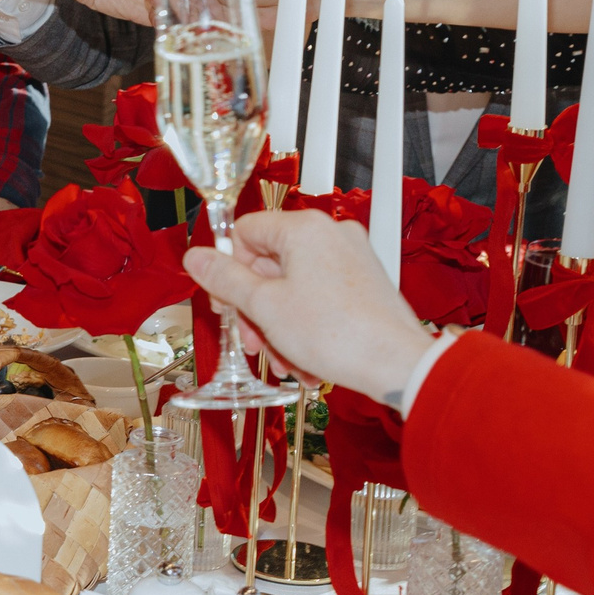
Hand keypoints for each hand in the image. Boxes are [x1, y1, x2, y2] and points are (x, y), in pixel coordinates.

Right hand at [182, 208, 429, 404]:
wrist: (397, 365)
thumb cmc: (339, 334)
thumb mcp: (264, 307)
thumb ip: (224, 279)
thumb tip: (195, 257)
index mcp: (305, 229)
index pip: (245, 232)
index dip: (229, 270)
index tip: (228, 302)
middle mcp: (331, 235)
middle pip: (269, 263)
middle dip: (256, 308)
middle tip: (253, 338)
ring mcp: (352, 258)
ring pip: (293, 286)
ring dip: (279, 324)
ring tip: (284, 359)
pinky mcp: (364, 283)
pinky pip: (319, 296)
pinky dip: (305, 325)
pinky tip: (304, 359)